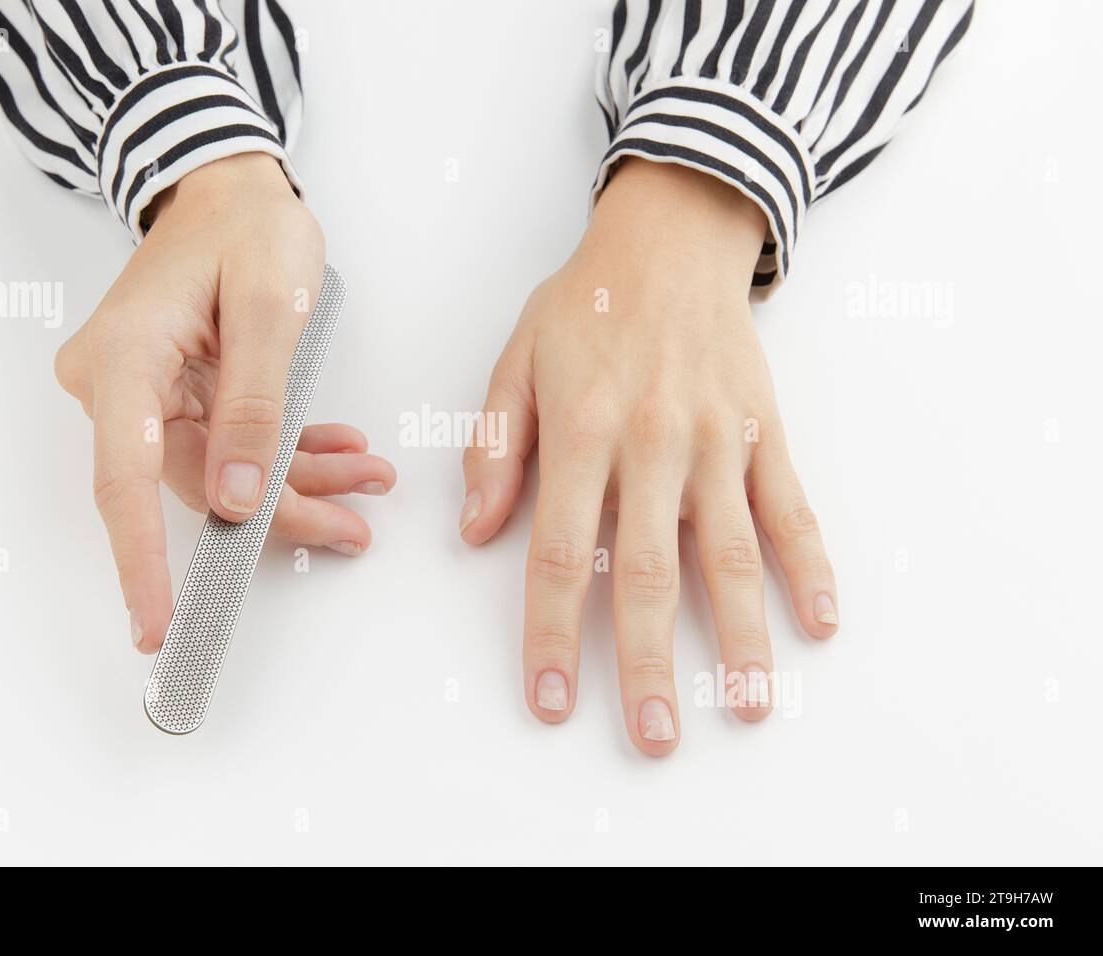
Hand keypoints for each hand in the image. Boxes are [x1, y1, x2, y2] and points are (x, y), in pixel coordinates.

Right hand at [55, 154, 394, 652]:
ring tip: (367, 482)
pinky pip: (231, 446)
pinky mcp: (179, 397)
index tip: (158, 624)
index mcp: (123, 359)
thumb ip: (255, 405)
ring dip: (297, 483)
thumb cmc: (246, 225)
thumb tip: (236, 498)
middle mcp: (119, 385)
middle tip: (353, 529)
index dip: (143, 561)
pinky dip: (287, 454)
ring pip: (221, 472)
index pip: (125, 480)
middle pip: (191, 484)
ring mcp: (146, 394)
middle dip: (277, 513)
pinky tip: (339, 451)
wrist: (229, 188)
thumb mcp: (271, 306)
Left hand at [460, 159, 837, 755]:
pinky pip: (792, 507)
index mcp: (581, 433)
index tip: (551, 701)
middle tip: (655, 737)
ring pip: (732, 553)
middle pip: (649, 572)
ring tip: (749, 707)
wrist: (669, 239)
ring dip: (743, 636)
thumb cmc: (586, 304)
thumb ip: (496, 446)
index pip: (559, 554)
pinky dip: (812, 565)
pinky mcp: (764, 433)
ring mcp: (717, 442)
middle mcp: (653, 446)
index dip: (551, 634)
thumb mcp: (516, 360)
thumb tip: (478, 532)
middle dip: (649, 662)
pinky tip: (822, 621)